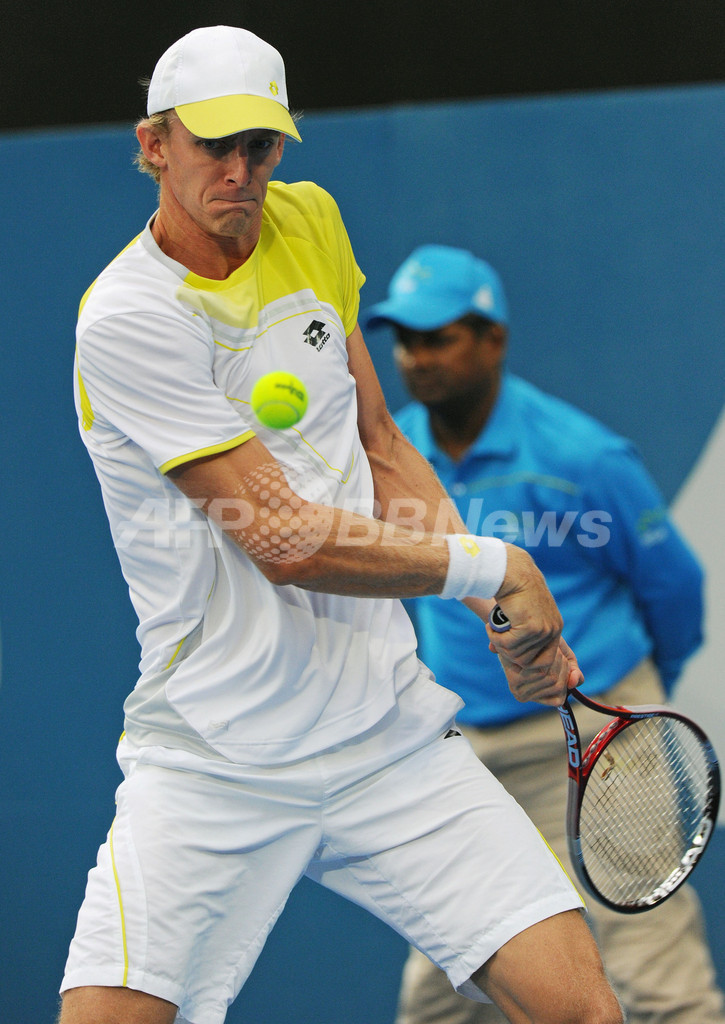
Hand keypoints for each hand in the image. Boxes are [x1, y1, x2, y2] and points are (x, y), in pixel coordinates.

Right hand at [483, 546, 582, 705]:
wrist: (509, 571)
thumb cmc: (509, 592)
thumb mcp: (519, 616)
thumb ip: (516, 636)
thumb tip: (494, 652)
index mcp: (554, 628)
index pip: (549, 663)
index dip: (530, 667)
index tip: (513, 662)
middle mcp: (553, 631)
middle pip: (534, 665)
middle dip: (513, 657)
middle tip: (499, 642)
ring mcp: (544, 630)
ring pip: (518, 656)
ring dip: (502, 644)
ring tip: (496, 627)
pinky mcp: (531, 627)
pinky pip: (509, 647)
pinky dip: (496, 638)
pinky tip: (492, 624)